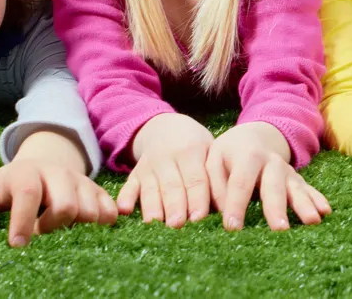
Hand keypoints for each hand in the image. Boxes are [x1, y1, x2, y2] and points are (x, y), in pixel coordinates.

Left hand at [0, 159, 117, 245]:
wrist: (37, 169)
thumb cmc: (6, 188)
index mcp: (26, 172)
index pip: (28, 193)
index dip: (23, 221)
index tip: (17, 245)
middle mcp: (57, 172)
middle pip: (66, 204)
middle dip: (52, 226)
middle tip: (41, 231)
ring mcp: (80, 180)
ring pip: (90, 210)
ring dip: (76, 228)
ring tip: (59, 229)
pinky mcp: (97, 191)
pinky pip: (109, 211)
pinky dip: (101, 224)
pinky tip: (84, 229)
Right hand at [117, 113, 214, 227]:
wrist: (164, 127)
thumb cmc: (195, 146)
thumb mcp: (209, 150)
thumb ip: (216, 176)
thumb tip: (227, 208)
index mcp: (190, 151)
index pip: (195, 179)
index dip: (197, 199)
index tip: (199, 218)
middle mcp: (167, 157)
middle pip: (172, 186)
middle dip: (174, 206)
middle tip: (177, 225)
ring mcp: (149, 166)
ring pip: (151, 189)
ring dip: (152, 207)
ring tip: (154, 224)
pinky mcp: (135, 174)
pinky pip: (128, 186)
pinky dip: (125, 198)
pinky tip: (124, 210)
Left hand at [206, 122, 330, 230]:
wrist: (256, 135)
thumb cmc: (229, 153)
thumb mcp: (213, 159)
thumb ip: (211, 184)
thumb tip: (206, 215)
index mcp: (246, 156)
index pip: (240, 182)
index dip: (236, 205)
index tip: (232, 228)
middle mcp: (270, 163)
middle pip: (273, 186)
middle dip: (276, 208)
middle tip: (279, 229)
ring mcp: (286, 171)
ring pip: (296, 187)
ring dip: (304, 204)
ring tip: (312, 221)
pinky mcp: (297, 179)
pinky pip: (309, 189)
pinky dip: (317, 199)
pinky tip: (326, 212)